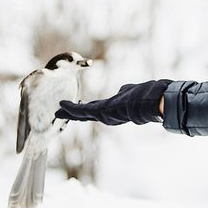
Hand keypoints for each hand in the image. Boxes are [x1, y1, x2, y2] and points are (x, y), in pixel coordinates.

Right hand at [56, 80, 171, 125]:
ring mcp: (104, 115)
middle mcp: (108, 116)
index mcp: (113, 111)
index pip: (96, 111)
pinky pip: (83, 110)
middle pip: (86, 116)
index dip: (85, 110)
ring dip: (69, 113)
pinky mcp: (101, 112)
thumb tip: (122, 90)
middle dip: (73, 115)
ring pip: (82, 114)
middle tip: (60, 114)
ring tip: (58, 112)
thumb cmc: (144, 96)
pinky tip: (62, 105)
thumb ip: (123, 92)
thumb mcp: (130, 92)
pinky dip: (72, 108)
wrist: (150, 101)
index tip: (76, 107)